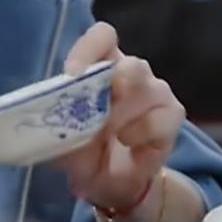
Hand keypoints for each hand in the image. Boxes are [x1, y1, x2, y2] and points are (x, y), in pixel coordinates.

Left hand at [52, 22, 185, 216]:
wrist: (110, 184)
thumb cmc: (83, 150)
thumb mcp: (61, 137)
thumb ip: (56, 120)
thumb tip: (48, 111)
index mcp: (101, 65)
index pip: (102, 37)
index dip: (88, 49)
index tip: (71, 74)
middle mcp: (131, 71)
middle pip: (132, 63)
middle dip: (116, 85)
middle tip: (102, 112)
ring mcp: (155, 91)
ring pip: (149, 89)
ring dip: (124, 117)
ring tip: (112, 137)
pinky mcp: (172, 113)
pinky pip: (161, 118)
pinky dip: (141, 135)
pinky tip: (130, 146)